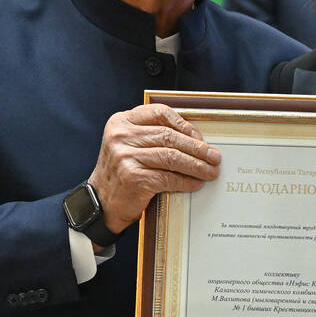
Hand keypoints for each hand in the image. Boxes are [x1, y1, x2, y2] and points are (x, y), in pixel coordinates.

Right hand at [88, 105, 221, 234]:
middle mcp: (121, 136)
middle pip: (169, 136)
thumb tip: (195, 139)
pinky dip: (185, 181)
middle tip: (214, 156)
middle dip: (197, 147)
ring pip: (171, 156)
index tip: (200, 136)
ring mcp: (125, 156)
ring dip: (196, 165)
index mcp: (121, 121)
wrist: (101, 203)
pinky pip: (167, 177)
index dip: (184, 125)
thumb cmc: (121, 174)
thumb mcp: (129, 146)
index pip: (160, 113)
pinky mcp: (133, 177)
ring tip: (211, 171)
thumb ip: (152, 136)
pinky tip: (196, 184)